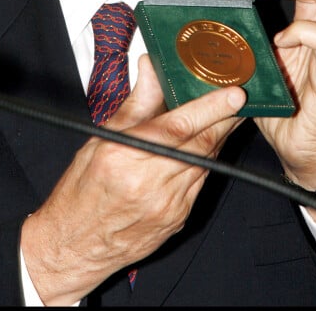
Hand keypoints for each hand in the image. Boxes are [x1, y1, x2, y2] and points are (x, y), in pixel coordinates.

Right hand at [20, 55, 244, 304]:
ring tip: (229, 116)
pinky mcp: (178, 220)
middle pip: (201, 146)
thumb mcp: (99, 139)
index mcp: (125, 157)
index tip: (232, 93)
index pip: (177, 128)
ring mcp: (167, 206)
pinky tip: (206, 147)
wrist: (74, 246)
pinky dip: (206, 162)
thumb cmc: (81, 190)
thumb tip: (152, 68)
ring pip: (205, 164)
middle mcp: (149, 184)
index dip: (210, 108)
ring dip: (219, 139)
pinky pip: (200, 183)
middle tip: (241, 98)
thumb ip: (135, 104)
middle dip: (226, 120)